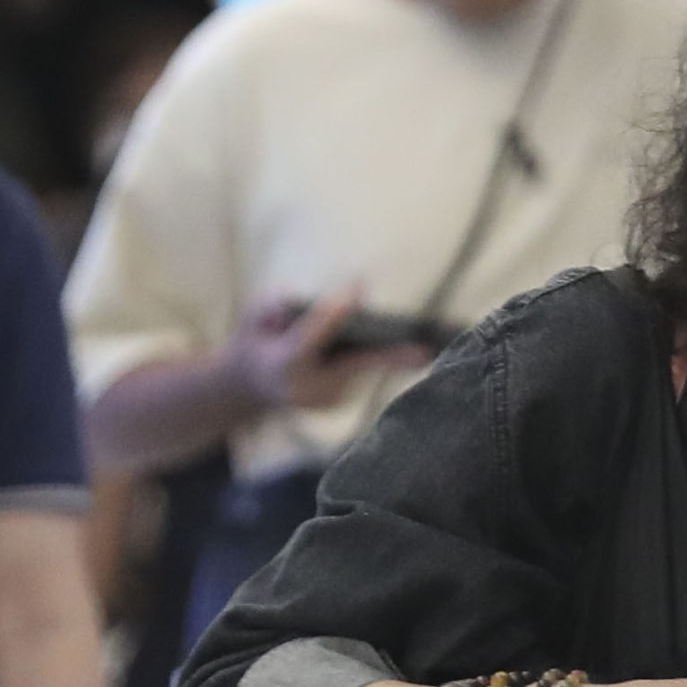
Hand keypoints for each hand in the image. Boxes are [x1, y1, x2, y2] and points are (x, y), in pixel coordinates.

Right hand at [228, 291, 427, 420]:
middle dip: (392, 355)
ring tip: (439, 335)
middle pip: (355, 365)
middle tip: (427, 349)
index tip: (357, 286)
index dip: (333, 313)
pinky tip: (417, 342)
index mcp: (282, 367)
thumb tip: (294, 297)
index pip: (310, 338)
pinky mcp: (339, 400)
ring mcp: (326, 400)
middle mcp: (308, 390)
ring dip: (396, 351)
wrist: (247, 385)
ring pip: (365, 368)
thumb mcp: (252, 318)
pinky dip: (383, 355)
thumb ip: (270, 306)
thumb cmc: (254, 342)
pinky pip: (365, 372)